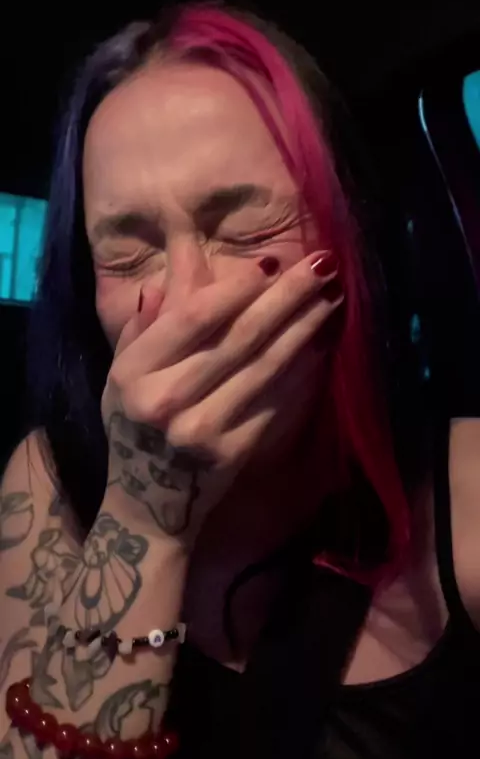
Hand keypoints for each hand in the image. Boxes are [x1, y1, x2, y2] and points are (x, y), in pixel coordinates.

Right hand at [102, 252, 342, 546]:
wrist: (149, 502)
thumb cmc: (136, 423)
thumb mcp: (125, 370)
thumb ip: (149, 318)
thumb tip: (181, 256)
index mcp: (136, 373)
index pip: (195, 318)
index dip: (237, 287)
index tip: (271, 261)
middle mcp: (168, 400)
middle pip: (240, 336)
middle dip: (287, 296)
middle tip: (322, 265)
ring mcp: (203, 430)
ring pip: (266, 366)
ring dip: (305, 327)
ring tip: (332, 297)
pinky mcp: (233, 452)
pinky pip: (277, 402)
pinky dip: (303, 372)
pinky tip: (323, 345)